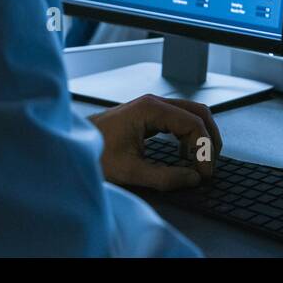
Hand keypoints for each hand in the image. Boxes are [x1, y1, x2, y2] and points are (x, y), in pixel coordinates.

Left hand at [90, 94, 221, 190]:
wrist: (72, 145)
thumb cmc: (94, 153)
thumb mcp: (130, 172)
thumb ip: (164, 177)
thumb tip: (192, 179)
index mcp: (150, 109)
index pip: (193, 123)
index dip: (204, 149)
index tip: (205, 173)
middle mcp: (153, 103)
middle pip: (198, 113)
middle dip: (209, 139)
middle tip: (210, 166)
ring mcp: (151, 107)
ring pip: (190, 115)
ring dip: (200, 137)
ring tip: (199, 163)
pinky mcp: (148, 116)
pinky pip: (178, 120)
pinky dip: (188, 137)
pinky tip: (184, 155)